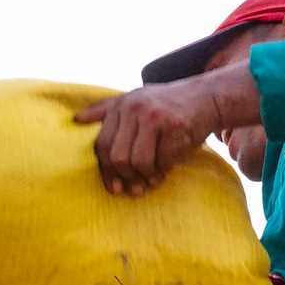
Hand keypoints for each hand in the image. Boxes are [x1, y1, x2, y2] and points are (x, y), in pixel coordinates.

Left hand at [73, 60, 260, 197]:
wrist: (208, 97)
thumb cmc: (168, 105)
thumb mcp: (135, 99)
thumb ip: (106, 111)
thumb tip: (76, 119)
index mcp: (122, 105)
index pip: (101, 145)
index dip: (106, 171)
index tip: (114, 187)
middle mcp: (135, 108)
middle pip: (117, 157)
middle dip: (126, 176)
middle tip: (136, 186)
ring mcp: (155, 117)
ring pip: (139, 161)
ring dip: (147, 175)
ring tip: (154, 177)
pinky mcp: (176, 127)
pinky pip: (163, 161)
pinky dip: (165, 169)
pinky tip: (169, 166)